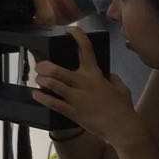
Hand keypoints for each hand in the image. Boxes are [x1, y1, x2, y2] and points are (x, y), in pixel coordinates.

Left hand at [33, 27, 142, 146]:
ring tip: (38, 80)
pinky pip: (52, 102)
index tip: (70, 30)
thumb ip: (111, 77)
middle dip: (44, 66)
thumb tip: (106, 73)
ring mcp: (76, 98)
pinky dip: (40, 97)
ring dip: (41, 80)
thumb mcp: (120, 87)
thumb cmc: (123, 107)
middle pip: (57, 70)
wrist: (123, 128)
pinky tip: (35, 94)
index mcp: (95, 74)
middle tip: (39, 66)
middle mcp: (83, 83)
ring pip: (52, 84)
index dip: (77, 37)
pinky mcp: (71, 111)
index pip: (86, 50)